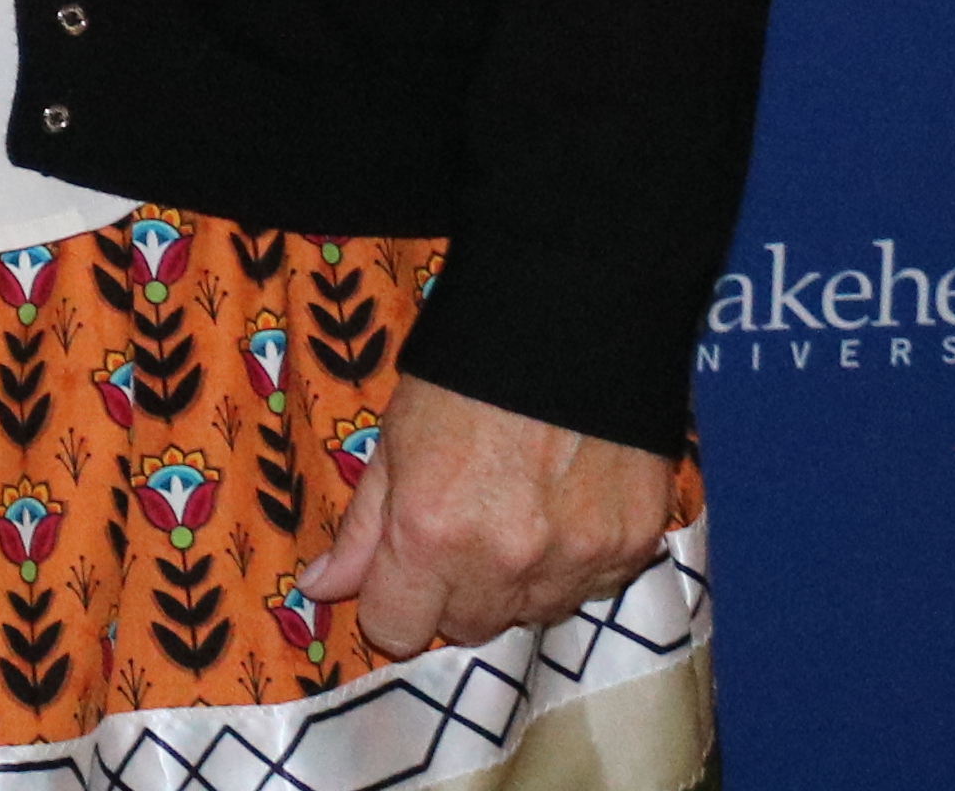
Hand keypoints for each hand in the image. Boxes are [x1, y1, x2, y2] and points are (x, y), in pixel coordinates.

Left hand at [299, 375, 677, 656]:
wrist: (570, 323)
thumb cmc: (462, 376)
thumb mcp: (393, 442)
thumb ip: (362, 528)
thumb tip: (321, 588)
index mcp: (429, 534)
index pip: (397, 631)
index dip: (392, 602)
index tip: (400, 573)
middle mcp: (504, 561)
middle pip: (469, 628)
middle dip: (455, 593)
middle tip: (461, 530)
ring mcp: (576, 560)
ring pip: (534, 614)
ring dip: (518, 583)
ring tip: (517, 513)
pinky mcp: (632, 547)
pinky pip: (593, 588)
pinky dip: (575, 564)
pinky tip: (565, 509)